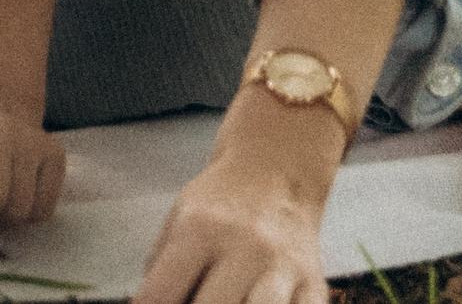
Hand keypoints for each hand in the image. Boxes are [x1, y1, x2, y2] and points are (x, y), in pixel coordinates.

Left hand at [136, 146, 331, 303]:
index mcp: (201, 230)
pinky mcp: (315, 286)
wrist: (276, 171)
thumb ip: (160, 268)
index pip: (162, 294)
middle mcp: (246, 248)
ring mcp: (284, 269)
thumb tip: (146, 303)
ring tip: (226, 302)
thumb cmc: (219, 202)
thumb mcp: (177, 220)